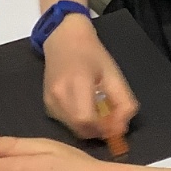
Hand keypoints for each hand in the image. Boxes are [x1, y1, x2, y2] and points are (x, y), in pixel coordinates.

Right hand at [43, 14, 138, 139]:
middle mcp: (59, 94)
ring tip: (99, 112)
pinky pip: (66, 123)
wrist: (64, 40)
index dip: (103, 129)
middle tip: (110, 121)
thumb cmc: (92, 55)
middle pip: (79, 129)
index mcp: (77, 83)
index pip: (86, 120)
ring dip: (89, 127)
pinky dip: (78, 122)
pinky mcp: (47, 105)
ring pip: (73, 128)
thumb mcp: (115, 75)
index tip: (116, 126)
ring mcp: (50, 100)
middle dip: (98, 131)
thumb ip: (123, 103)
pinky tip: (85, 108)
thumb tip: (121, 130)